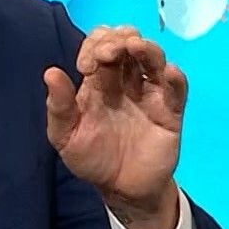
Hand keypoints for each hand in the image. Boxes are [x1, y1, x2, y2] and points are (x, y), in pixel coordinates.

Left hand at [44, 26, 187, 228]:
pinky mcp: (170, 111)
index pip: (100, 46)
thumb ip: (58, 107)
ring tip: (135, 47)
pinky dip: (175, 77)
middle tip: (108, 54)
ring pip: (153, 58)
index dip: (94, 46)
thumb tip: (51, 72)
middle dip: (118, 40)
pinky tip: (167, 72)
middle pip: (127, 43)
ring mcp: (149, 93)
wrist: (121, 189)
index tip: (86, 66)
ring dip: (146, 47)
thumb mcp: (65, 137)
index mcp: (99, 81)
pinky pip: (177, 88)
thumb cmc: (92, 159)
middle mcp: (125, 81)